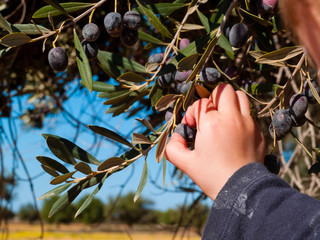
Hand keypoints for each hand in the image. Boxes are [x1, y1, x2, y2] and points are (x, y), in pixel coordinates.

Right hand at [165, 84, 264, 199]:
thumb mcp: (185, 163)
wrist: (242, 190)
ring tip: (223, 118)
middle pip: (222, 91)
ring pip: (240, 96)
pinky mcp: (258, 131)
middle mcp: (231, 118)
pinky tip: (234, 132)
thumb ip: (173, 147)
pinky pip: (249, 113)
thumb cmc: (212, 177)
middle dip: (212, 100)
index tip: (192, 127)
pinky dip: (240, 116)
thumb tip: (176, 136)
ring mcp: (248, 123)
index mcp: (212, 124)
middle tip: (209, 116)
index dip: (192, 113)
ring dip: (229, 103)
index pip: (200, 103)